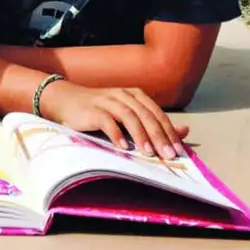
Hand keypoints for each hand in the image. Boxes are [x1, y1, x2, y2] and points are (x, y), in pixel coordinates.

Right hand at [40, 80, 188, 160]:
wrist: (65, 100)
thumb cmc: (99, 110)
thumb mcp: (129, 114)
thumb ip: (154, 123)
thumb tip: (184, 131)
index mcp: (134, 95)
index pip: (157, 113)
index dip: (169, 131)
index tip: (179, 150)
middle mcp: (123, 95)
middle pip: (145, 115)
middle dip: (159, 135)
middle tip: (168, 155)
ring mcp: (107, 100)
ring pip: (129, 116)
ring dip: (140, 135)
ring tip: (149, 153)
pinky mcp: (92, 109)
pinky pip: (106, 120)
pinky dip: (116, 134)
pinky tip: (123, 147)